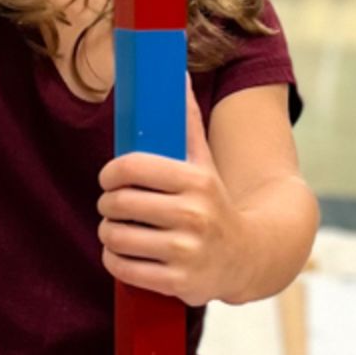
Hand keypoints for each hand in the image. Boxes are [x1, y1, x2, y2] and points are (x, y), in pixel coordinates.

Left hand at [98, 87, 247, 305]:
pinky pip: (123, 268)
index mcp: (196, 181)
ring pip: (116, 237)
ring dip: (109, 233)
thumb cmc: (214, 203)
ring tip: (117, 230)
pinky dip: (115, 260)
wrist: (248, 257)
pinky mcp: (178, 282)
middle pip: (118, 204)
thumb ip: (187, 121)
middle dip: (107, 205)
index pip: (131, 169)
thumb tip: (178, 72)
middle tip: (112, 207)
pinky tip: (124, 254)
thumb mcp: (205, 162)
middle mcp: (193, 215)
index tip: (110, 179)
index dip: (110, 173)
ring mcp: (186, 252)